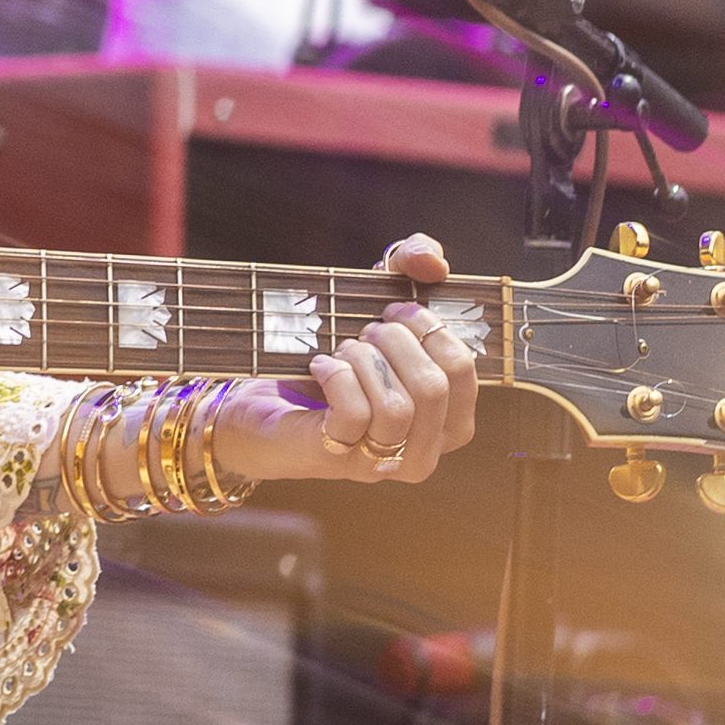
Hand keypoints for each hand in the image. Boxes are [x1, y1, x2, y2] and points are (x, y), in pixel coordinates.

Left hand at [207, 231, 479, 491]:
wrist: (261, 398)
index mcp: (447, 420)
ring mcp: (378, 461)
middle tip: (366, 328)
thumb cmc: (333, 352)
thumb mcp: (377, 297)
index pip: (463, 372)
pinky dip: (337, 377)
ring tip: (343, 348)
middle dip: (395, 342)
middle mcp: (421, 450)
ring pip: (396, 407)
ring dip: (364, 361)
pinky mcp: (333, 458)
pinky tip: (321, 366)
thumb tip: (432, 262)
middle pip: (434, 388)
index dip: (430, 329)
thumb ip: (411, 263)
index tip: (395, 309)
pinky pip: (355, 415)